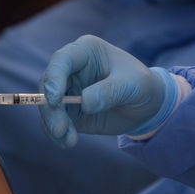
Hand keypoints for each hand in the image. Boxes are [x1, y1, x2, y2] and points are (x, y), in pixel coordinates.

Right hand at [39, 35, 172, 147]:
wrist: (147, 105)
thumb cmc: (141, 85)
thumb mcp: (133, 85)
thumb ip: (110, 91)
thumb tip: (85, 103)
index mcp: (85, 51)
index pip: (61, 60)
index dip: (54, 78)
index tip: (55, 100)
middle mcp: (71, 69)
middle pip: (48, 84)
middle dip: (50, 109)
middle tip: (60, 129)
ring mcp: (67, 90)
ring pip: (48, 105)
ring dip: (53, 125)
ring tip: (69, 141)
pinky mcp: (68, 111)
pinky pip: (54, 121)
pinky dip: (57, 134)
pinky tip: (68, 143)